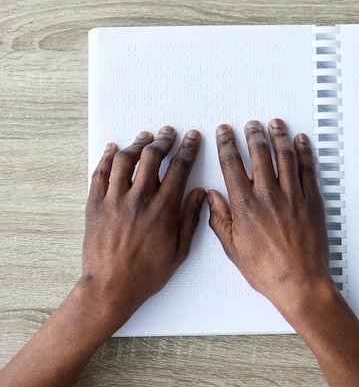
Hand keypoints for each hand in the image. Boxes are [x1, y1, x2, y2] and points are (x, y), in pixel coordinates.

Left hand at [0, 127, 205, 386]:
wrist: (111, 287)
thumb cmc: (148, 272)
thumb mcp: (180, 250)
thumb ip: (190, 218)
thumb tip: (200, 194)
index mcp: (164, 209)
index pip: (179, 168)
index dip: (188, 149)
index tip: (192, 138)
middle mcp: (139, 199)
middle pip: (152, 157)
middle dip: (163, 140)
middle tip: (168, 133)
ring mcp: (115, 200)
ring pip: (126, 159)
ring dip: (138, 144)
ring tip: (146, 137)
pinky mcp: (95, 205)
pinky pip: (101, 173)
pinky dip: (108, 157)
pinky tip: (114, 149)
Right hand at [207, 119, 358, 386]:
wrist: (299, 282)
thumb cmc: (266, 270)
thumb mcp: (232, 248)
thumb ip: (220, 219)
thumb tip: (212, 197)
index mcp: (244, 205)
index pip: (232, 164)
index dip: (227, 144)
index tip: (225, 132)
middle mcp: (268, 195)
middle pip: (259, 153)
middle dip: (253, 134)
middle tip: (251, 124)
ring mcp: (292, 195)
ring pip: (285, 156)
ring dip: (279, 136)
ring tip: (275, 123)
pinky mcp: (312, 200)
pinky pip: (308, 169)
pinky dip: (304, 151)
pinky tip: (301, 141)